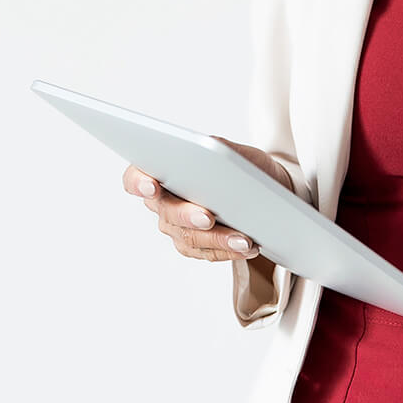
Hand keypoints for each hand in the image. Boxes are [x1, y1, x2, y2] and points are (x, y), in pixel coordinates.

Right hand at [121, 137, 292, 263]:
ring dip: (218, 239)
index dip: (138, 182)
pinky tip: (247, 246)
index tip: (152, 186)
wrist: (266, 193)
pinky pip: (206, 253)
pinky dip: (228, 251)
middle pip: (167, 211)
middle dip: (188, 215)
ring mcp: (177, 227)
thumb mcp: (240, 153)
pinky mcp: (195, 247)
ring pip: (189, 237)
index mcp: (163, 170)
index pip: (136, 177)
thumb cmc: (246, 168)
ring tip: (243, 239)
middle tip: (208, 217)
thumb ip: (221, 149)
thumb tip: (211, 149)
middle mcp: (164, 202)